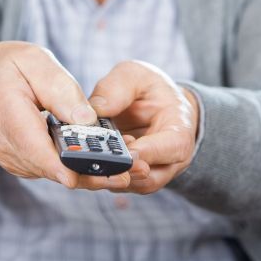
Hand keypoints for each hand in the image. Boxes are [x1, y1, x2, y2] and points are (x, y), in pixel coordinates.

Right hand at [0, 41, 131, 188]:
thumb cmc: (8, 67)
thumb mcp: (33, 60)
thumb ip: (59, 87)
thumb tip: (87, 119)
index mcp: (2, 107)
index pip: (30, 142)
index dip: (55, 162)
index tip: (79, 175)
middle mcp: (2, 140)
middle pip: (45, 165)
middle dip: (84, 172)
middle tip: (122, 175)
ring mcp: (9, 156)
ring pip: (50, 172)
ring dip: (84, 174)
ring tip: (121, 173)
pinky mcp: (19, 163)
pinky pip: (49, 169)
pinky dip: (73, 169)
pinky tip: (100, 165)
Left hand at [77, 60, 198, 193]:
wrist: (154, 103)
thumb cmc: (149, 88)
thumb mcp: (136, 75)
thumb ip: (118, 88)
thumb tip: (96, 110)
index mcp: (179, 130)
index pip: (171, 148)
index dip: (148, 153)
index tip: (124, 152)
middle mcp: (170, 159)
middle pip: (150, 177)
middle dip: (121, 170)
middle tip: (96, 159)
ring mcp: (151, 172)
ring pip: (131, 184)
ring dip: (107, 174)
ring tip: (86, 157)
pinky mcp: (131, 177)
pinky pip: (116, 183)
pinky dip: (99, 175)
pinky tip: (82, 161)